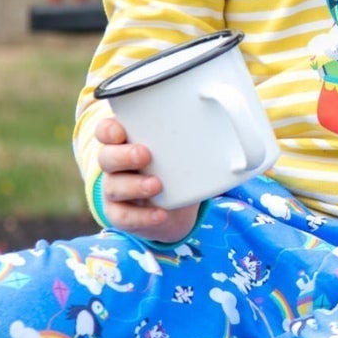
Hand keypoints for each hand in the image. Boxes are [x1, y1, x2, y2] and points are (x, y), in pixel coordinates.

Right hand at [94, 117, 200, 243]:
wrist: (175, 210)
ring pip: (113, 187)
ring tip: (157, 185)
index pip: (106, 131)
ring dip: (134, 185)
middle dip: (123, 155)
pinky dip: (142, 216)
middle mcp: (115, 166)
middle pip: (106, 157)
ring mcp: (115, 190)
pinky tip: (160, 214)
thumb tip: (231, 121)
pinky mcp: (120, 215)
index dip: (108, 130)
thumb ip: (197, 136)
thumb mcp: (184, 151)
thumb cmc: (176, 169)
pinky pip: (124, 217)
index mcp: (126, 143)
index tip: (120, 131)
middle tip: (146, 155)